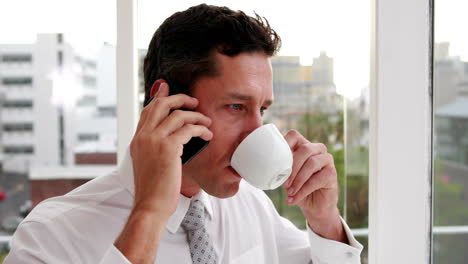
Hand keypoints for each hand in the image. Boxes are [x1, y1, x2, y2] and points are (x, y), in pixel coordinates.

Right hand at [129, 82, 212, 217]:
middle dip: (179, 98)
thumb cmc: (153, 190)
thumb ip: (154, 148)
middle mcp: (143, 136)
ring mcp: (154, 140)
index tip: (166, 88)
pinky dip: (201, 129)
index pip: (147, 111)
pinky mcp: (167, 147)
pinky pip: (188, 129)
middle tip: (194, 101)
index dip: (159, 98)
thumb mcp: (148, 164)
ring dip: (196, 116)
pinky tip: (207, 134)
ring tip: (206, 121)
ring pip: (177, 115)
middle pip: (160, 105)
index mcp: (137, 140)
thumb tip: (171, 140)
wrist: (150, 205)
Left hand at [283, 130, 346, 242]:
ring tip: (290, 192)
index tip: (275, 158)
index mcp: (303, 146)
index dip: (284, 142)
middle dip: (292, 167)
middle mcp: (317, 149)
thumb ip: (280, 169)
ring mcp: (326, 160)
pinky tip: (294, 198)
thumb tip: (267, 169)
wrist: (314, 206)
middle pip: (305, 149)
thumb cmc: (298, 188)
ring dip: (298, 180)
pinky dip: (303, 190)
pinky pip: (317, 179)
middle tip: (284, 183)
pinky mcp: (332, 173)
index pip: (294, 135)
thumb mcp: (286, 178)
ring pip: (312, 163)